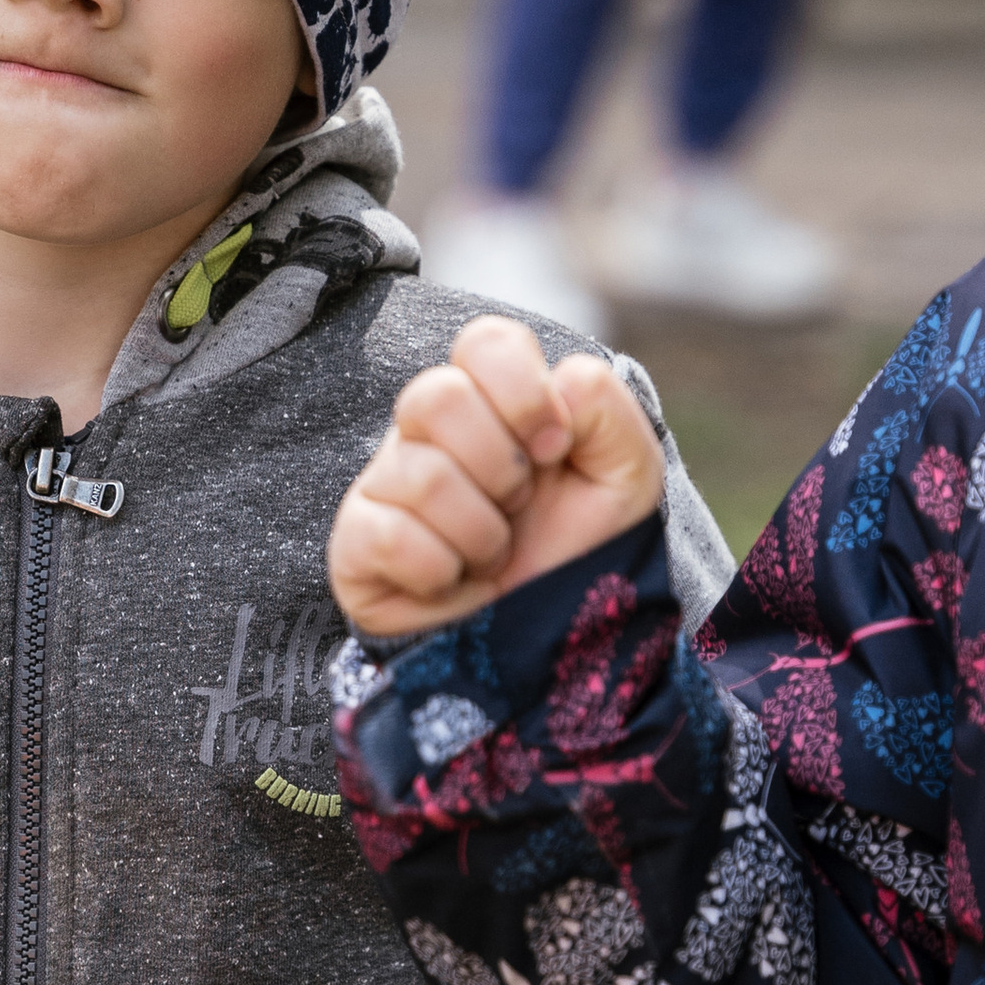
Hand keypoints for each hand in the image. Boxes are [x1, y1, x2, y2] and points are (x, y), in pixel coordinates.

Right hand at [327, 315, 663, 637]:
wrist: (548, 642)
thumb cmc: (579, 550)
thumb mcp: (627, 480)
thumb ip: (611, 413)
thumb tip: (564, 380)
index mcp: (493, 399)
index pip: (486, 342)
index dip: (524, 391)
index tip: (554, 448)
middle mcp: (430, 430)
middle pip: (436, 395)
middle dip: (500, 467)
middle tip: (519, 506)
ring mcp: (387, 482)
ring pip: (421, 474)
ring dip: (481, 532)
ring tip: (493, 554)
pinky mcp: (357, 541)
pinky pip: (387, 534)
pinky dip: (440, 570)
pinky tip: (455, 581)